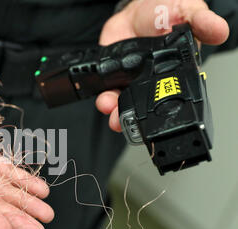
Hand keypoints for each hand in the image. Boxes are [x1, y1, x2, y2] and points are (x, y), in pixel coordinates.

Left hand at [96, 0, 229, 131]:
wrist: (139, 7)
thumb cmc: (165, 13)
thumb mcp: (188, 13)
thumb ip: (201, 22)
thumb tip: (219, 30)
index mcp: (174, 72)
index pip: (170, 96)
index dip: (162, 110)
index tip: (156, 116)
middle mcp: (151, 81)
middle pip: (144, 108)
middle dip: (133, 120)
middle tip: (124, 122)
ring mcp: (131, 80)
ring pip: (123, 105)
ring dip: (115, 113)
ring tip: (112, 112)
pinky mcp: (112, 75)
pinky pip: (106, 91)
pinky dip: (102, 99)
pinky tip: (103, 99)